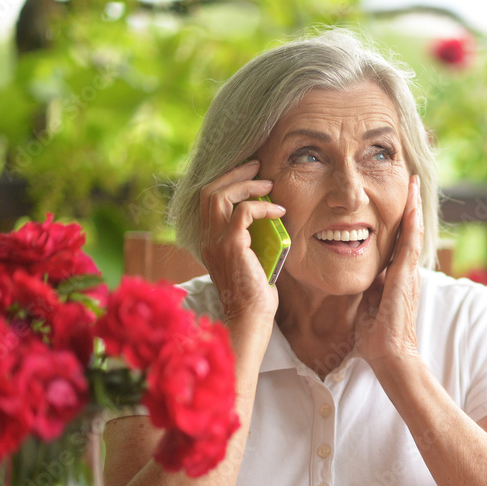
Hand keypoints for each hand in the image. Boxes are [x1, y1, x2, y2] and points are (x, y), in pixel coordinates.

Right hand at [197, 160, 285, 323]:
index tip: (249, 173)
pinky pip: (243, 212)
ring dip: (246, 185)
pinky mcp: (231, 246)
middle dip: (234, 174)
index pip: (208, 200)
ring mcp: (216, 242)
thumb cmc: (255, 294)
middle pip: (210, 191)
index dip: (226, 181)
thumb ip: (252, 238)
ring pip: (221, 196)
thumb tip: (270, 218)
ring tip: (268, 184)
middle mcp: (207, 238)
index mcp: (209, 240)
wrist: (250, 317)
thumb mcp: (251, 259)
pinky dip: (262, 206)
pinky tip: (279, 211)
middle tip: (257, 166)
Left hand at [355, 175, 422, 364]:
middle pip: (409, 231)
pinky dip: (411, 224)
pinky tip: (411, 206)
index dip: (400, 219)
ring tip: (413, 184)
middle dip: (410, 205)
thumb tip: (363, 276)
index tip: (400, 199)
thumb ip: (369, 286)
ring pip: (412, 232)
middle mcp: (406, 271)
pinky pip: (409, 245)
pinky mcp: (405, 277)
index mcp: (396, 276)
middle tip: (411, 181)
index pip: (398, 241)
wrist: (389, 352)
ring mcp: (408, 273)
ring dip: (413, 207)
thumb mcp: (369, 302)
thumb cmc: (377, 334)